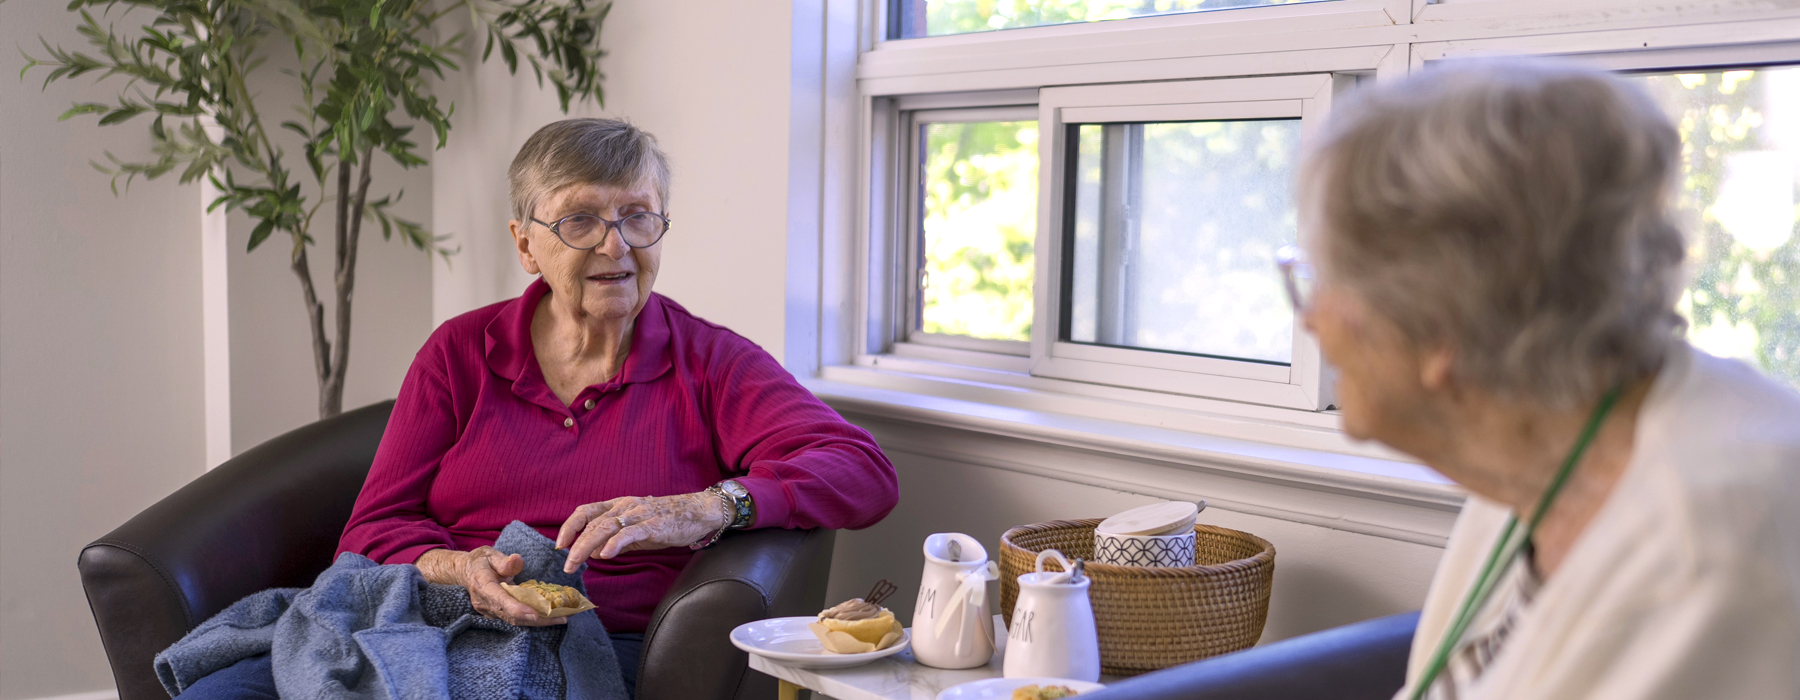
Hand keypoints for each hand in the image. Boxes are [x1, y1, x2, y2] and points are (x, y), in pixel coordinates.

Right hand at [416, 547, 565, 626]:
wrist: (465, 572)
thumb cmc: (480, 561)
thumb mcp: (489, 554)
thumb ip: (503, 559)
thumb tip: (517, 561)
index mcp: (483, 586)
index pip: (501, 601)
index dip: (518, 609)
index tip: (535, 614)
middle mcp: (485, 603)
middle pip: (512, 616)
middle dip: (537, 620)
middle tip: (562, 617)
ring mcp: (490, 611)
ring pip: (515, 620)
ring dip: (538, 621)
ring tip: (561, 618)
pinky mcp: (496, 613)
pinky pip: (514, 618)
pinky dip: (532, 618)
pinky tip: (549, 615)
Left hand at [556, 492, 728, 572]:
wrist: (698, 512)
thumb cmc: (668, 520)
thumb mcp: (637, 530)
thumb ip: (616, 540)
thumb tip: (595, 554)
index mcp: (619, 505)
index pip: (586, 511)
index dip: (569, 527)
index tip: (560, 546)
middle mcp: (625, 506)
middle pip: (592, 523)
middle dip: (575, 545)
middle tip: (566, 566)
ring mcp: (639, 514)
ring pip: (606, 528)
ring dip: (587, 546)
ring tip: (576, 563)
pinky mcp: (654, 525)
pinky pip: (630, 533)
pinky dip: (615, 543)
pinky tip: (605, 555)